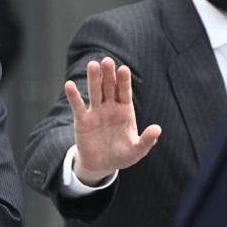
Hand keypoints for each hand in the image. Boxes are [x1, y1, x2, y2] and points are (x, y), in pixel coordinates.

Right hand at [67, 57, 160, 185]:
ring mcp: (96, 112)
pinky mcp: (82, 120)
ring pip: (95, 92)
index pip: (125, 92)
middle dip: (109, 74)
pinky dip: (73, 96)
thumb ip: (147, 140)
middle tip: (107, 60)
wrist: (102, 165)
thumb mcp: (137, 150)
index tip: (123, 69)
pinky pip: (78, 106)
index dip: (124, 81)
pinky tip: (69, 84)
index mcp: (125, 111)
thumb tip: (157, 129)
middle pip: (110, 87)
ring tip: (93, 65)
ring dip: (93, 79)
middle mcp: (110, 107)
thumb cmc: (122, 155)